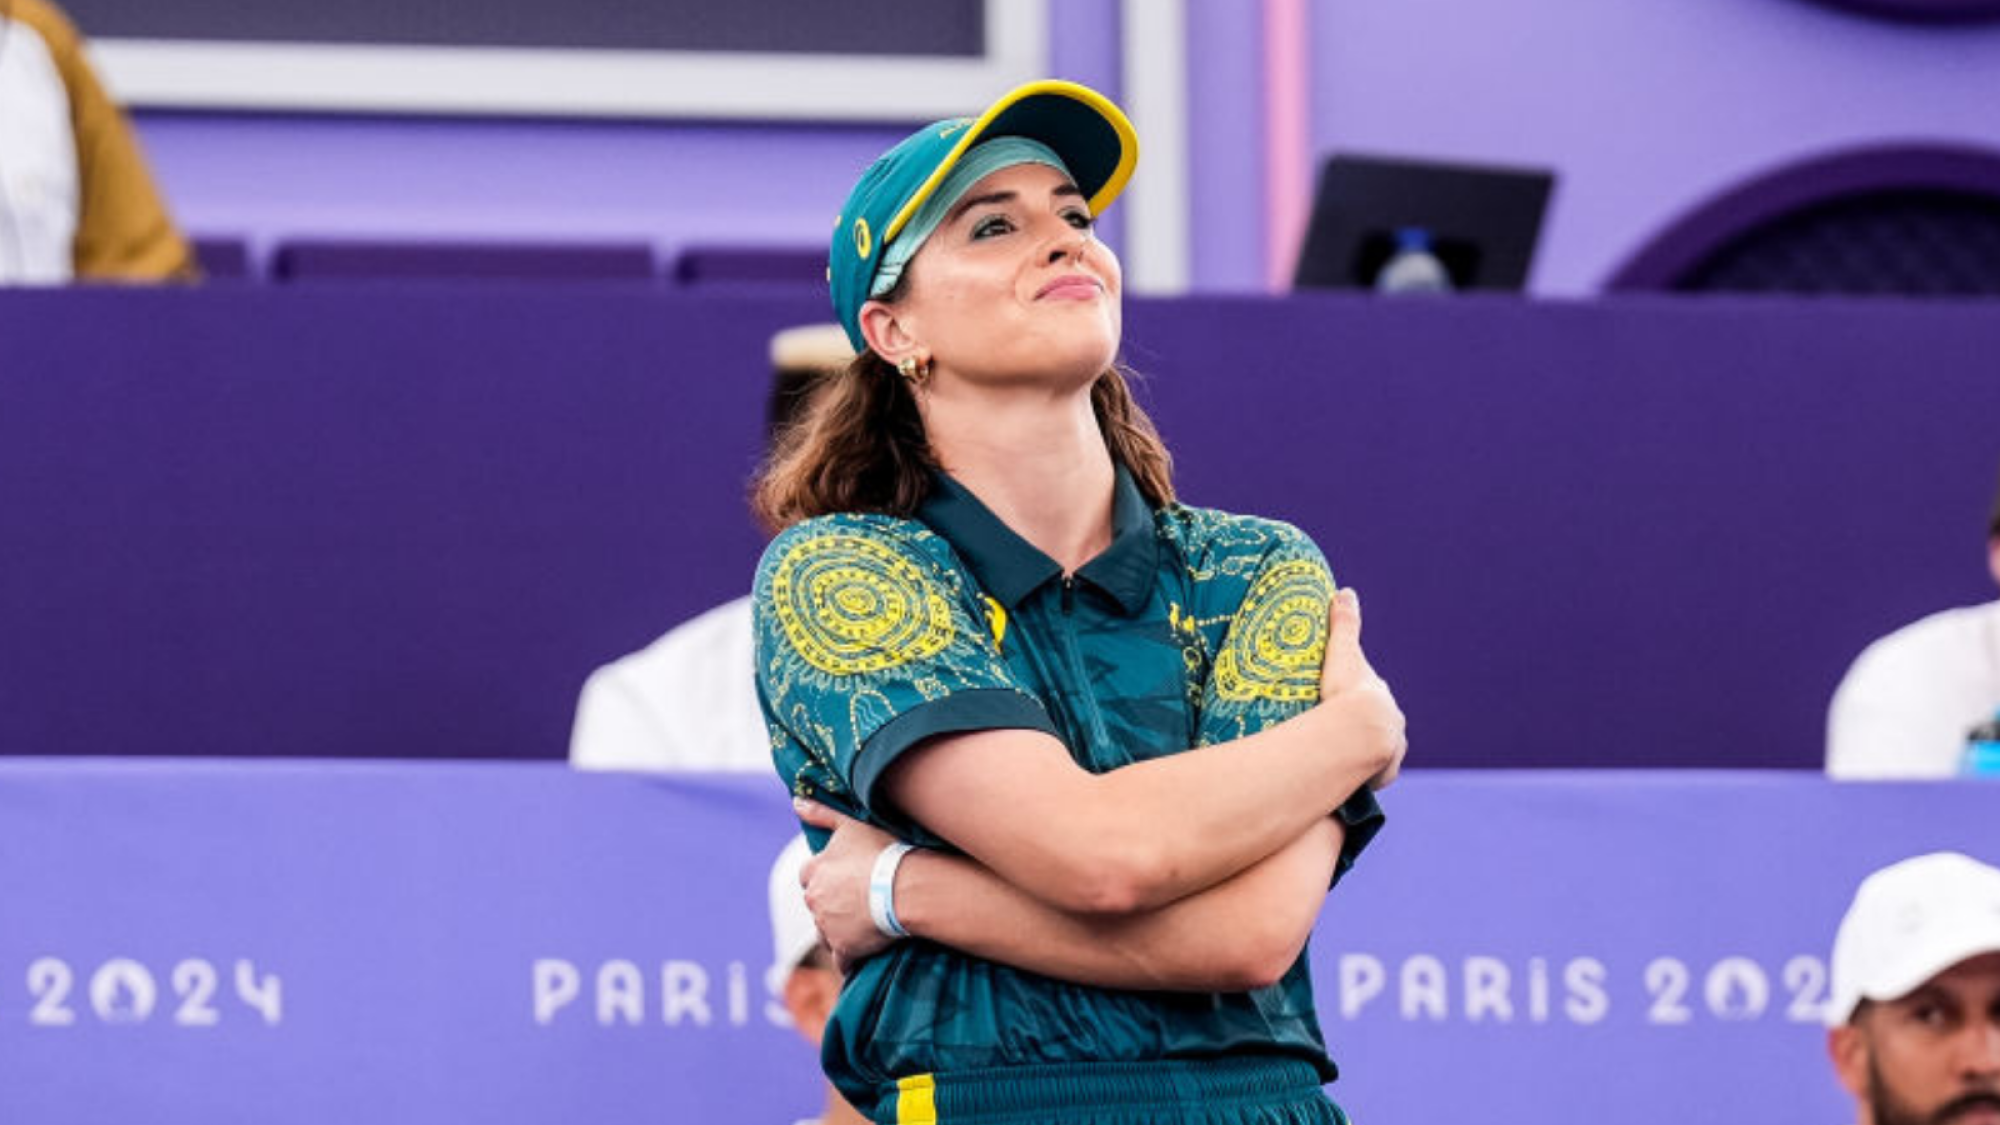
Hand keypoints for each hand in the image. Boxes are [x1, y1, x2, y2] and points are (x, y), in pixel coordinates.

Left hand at [792, 798, 903, 969]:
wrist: (904, 887)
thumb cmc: (882, 852)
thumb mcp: (850, 825)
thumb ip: (821, 813)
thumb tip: (795, 802)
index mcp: (814, 871)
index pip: (807, 875)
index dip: (823, 875)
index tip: (842, 877)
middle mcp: (815, 899)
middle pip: (816, 904)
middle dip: (830, 903)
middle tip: (857, 899)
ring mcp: (828, 926)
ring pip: (825, 931)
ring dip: (838, 929)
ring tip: (863, 924)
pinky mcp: (844, 948)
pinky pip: (842, 960)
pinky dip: (849, 959)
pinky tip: (862, 955)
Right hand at [1319, 587, 1406, 789]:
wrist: (1359, 733)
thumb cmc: (1346, 693)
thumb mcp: (1341, 655)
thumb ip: (1343, 624)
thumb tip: (1345, 591)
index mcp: (1382, 695)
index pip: (1369, 693)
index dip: (1354, 696)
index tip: (1338, 699)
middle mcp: (1394, 720)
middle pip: (1377, 721)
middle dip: (1361, 724)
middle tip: (1335, 729)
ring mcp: (1392, 747)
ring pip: (1379, 748)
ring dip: (1365, 752)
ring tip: (1340, 756)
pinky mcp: (1384, 770)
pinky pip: (1374, 773)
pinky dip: (1364, 773)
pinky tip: (1349, 776)